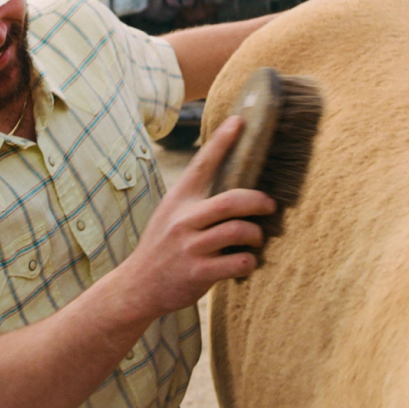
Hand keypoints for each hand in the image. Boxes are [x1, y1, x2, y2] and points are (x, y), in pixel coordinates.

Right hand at [119, 117, 276, 317]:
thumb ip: (196, 199)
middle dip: (257, 201)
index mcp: (179, 199)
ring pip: (238, 232)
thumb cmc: (163, 246)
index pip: (202, 164)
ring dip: (255, 235)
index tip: (239, 122)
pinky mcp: (198, 273)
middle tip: (270, 204)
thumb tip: (233, 184)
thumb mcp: (171, 213)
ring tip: (256, 238)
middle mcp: (184, 220)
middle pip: (231, 201)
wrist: (138, 285)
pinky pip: (238, 262)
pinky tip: (246, 262)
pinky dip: (249, 261)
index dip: (222, 141)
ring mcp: (191, 247)